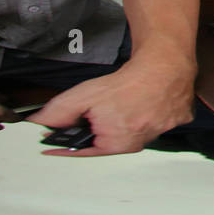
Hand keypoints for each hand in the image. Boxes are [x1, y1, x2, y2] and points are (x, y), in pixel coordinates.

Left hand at [32, 62, 192, 156]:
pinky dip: (149, 108)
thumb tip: (37, 122)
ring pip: (134, 127)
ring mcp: (158, 131)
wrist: (165, 65)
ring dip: (126, 116)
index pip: (85, 149)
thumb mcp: (86, 95)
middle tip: (102, 104)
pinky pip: (156, 116)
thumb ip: (61, 110)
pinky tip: (144, 98)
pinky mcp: (175, 119)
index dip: (68, 146)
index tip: (53, 147)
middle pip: (110, 137)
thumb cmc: (128, 83)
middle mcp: (137, 142)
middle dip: (101, 123)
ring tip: (124, 99)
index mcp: (115, 143)